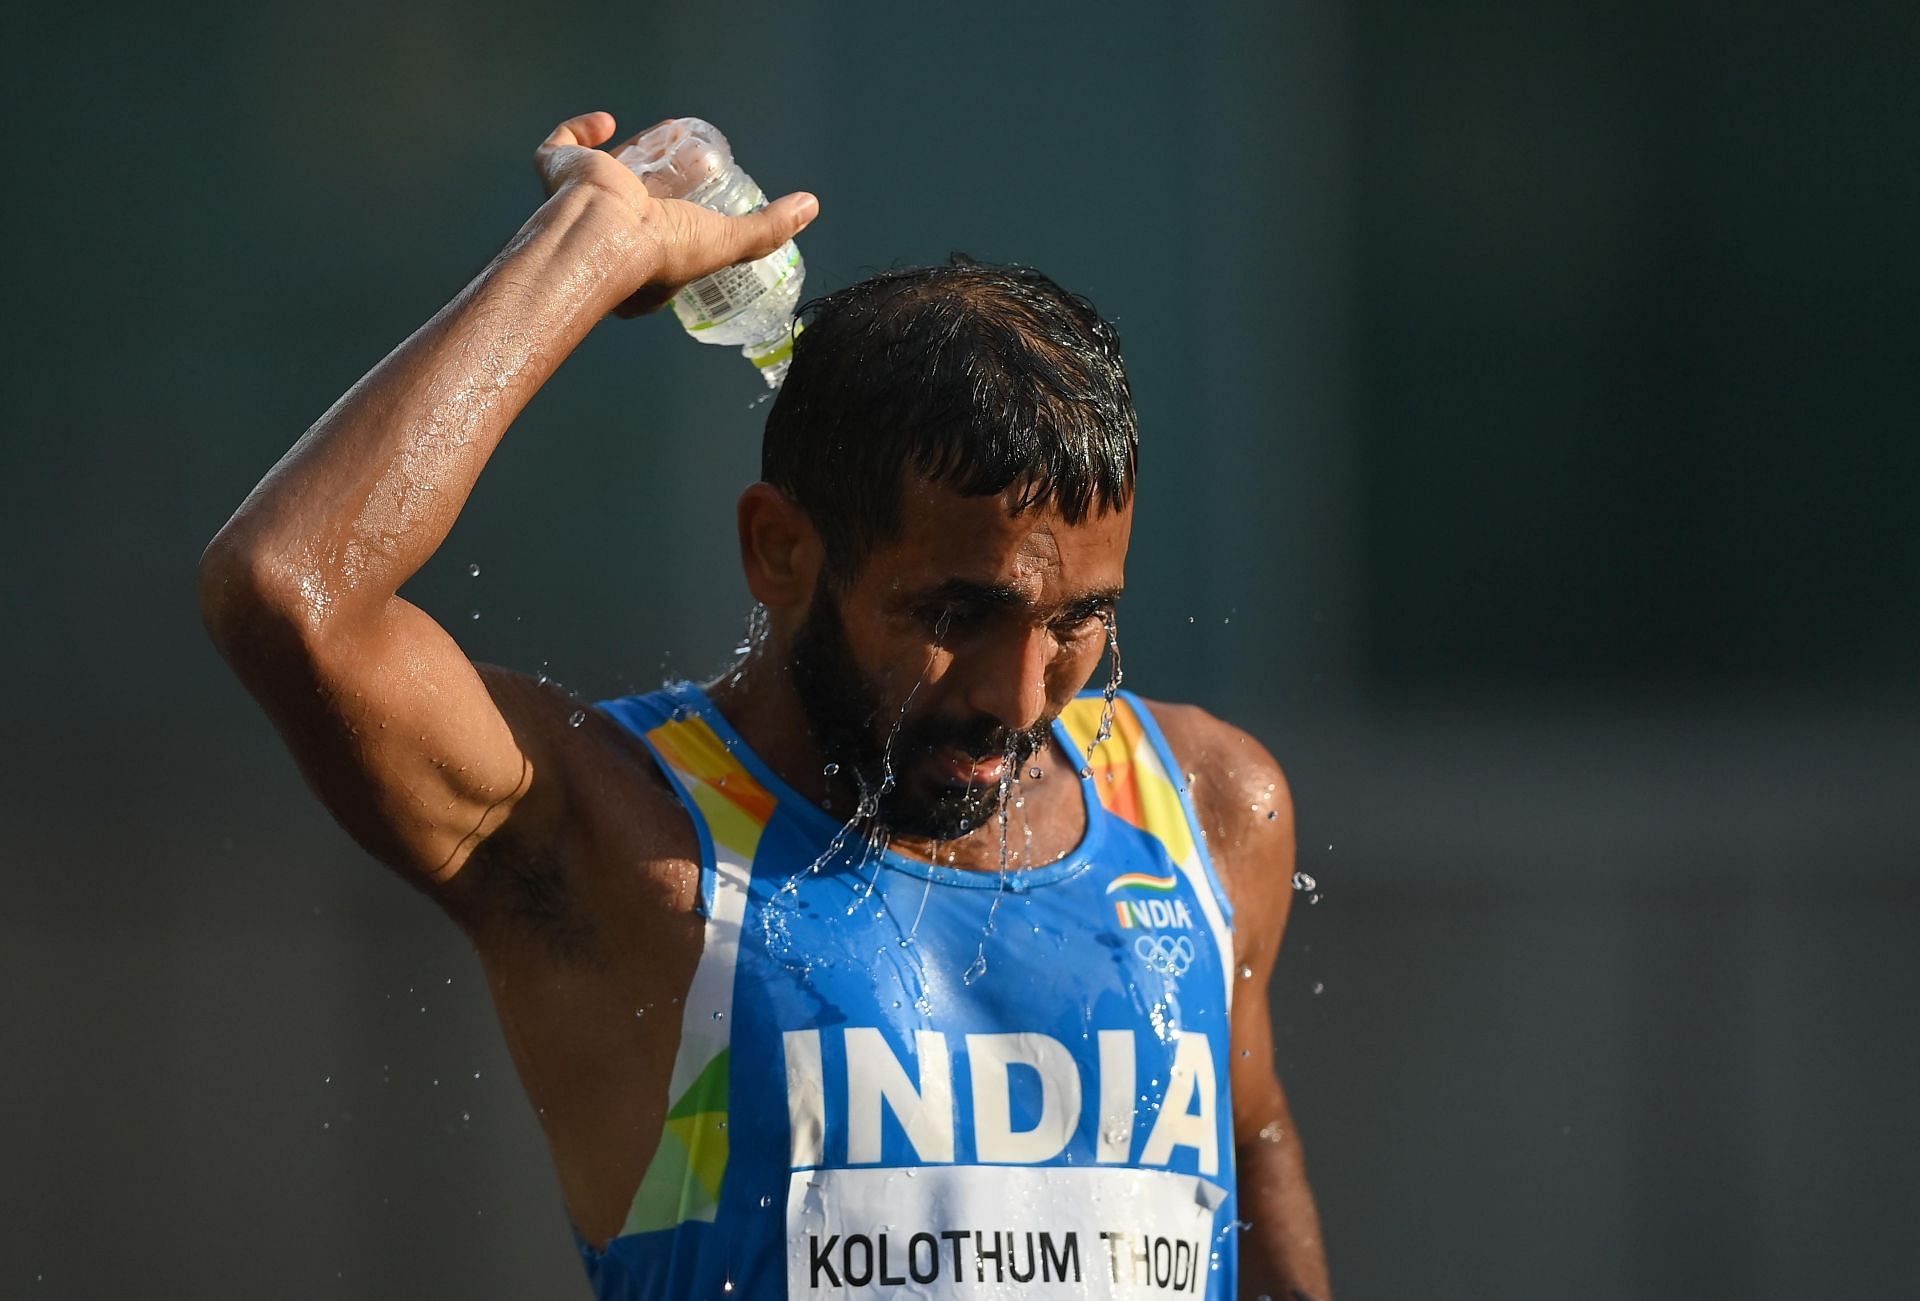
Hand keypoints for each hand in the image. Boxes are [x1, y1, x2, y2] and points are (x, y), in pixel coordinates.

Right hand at [534, 111, 818, 317]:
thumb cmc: (660, 252)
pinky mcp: (557, 174)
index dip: (678, 228)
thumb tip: (809, 207)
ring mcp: (576, 206)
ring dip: (630, 156)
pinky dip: (578, 132)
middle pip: (632, 210)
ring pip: (599, 178)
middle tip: (687, 166)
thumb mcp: (725, 243)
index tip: (698, 210)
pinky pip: (558, 149)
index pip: (659, 247)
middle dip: (657, 188)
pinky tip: (606, 123)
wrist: (604, 232)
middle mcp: (602, 241)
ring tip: (663, 138)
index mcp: (636, 272)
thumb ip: (767, 230)